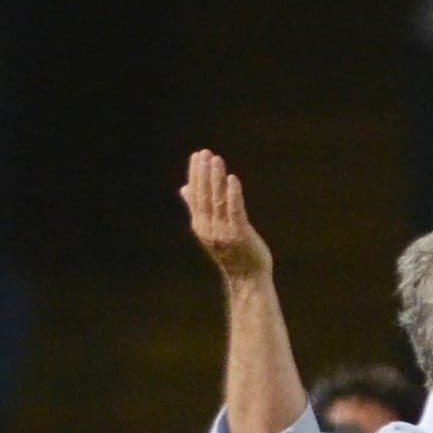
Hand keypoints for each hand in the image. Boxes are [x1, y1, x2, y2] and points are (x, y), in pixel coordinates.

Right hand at [181, 149, 272, 283]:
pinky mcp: (240, 235)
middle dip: (204, 173)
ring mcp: (223, 233)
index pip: (196, 196)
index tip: (197, 156)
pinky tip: (232, 179)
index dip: (196, 175)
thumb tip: (185, 188)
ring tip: (216, 160)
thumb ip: (198, 208)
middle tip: (205, 153)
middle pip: (204, 196)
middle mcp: (209, 229)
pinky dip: (233, 194)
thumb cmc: (232, 253)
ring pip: (218, 201)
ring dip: (216, 179)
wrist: (247, 280)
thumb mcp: (211, 229)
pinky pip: (235, 211)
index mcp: (201, 226)